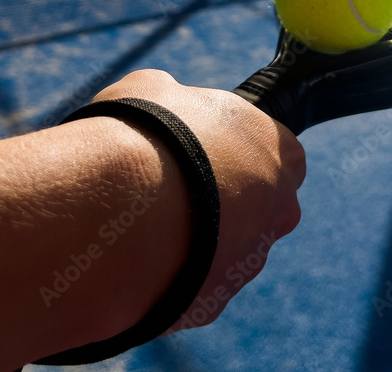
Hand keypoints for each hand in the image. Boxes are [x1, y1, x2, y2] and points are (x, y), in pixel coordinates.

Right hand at [93, 70, 305, 329]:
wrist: (112, 213)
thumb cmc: (140, 137)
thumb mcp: (155, 89)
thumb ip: (178, 97)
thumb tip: (167, 97)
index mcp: (279, 150)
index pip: (278, 148)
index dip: (240, 147)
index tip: (206, 147)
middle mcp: (278, 210)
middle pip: (262, 203)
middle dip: (226, 197)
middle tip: (177, 187)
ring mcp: (249, 261)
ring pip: (229, 248)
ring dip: (198, 237)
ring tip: (143, 223)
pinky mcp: (214, 302)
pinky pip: (196, 284)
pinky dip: (172, 272)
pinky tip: (136, 256)